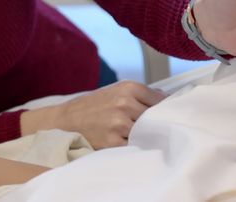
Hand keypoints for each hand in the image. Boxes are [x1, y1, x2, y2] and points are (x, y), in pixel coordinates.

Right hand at [20, 81, 166, 148]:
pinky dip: (136, 147)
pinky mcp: (113, 141)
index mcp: (129, 88)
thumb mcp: (115, 91)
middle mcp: (126, 103)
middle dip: (157, 124)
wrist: (65, 120)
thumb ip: (140, 95)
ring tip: (144, 138)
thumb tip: (166, 99)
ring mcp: (120, 123)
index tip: (170, 117)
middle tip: (159, 130)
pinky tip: (134, 146)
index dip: (165, 110)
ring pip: (147, 132)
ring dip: (148, 137)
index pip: (160, 100)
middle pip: (156, 117)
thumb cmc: (92, 106)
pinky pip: (135, 146)